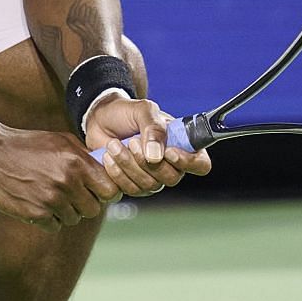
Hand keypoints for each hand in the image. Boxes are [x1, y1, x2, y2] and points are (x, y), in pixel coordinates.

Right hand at [0, 119, 119, 232]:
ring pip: (74, 219)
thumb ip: (83, 156)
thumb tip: (104, 169)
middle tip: (72, 196)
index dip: (106, 193)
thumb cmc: (26, 145)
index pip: (109, 190)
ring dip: (65, 211)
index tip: (98, 193)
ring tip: (50, 196)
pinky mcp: (36, 214)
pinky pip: (55, 225)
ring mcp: (52, 200)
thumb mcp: (59, 141)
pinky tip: (38, 203)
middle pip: (93, 209)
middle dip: (84, 204)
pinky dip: (48, 219)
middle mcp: (67, 182)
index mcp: (77, 163)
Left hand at [84, 94, 213, 197]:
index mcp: (181, 145)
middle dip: (147, 161)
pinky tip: (108, 156)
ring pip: (149, 185)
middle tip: (131, 142)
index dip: (188, 162)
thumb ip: (154, 128)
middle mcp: (170, 165)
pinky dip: (116, 173)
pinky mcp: (132, 186)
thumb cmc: (126, 113)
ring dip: (128, 164)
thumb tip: (157, 156)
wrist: (100, 120)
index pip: (200, 164)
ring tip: (114, 145)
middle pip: (171, 178)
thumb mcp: (142, 110)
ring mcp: (152, 178)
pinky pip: (129, 190)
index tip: (168, 152)